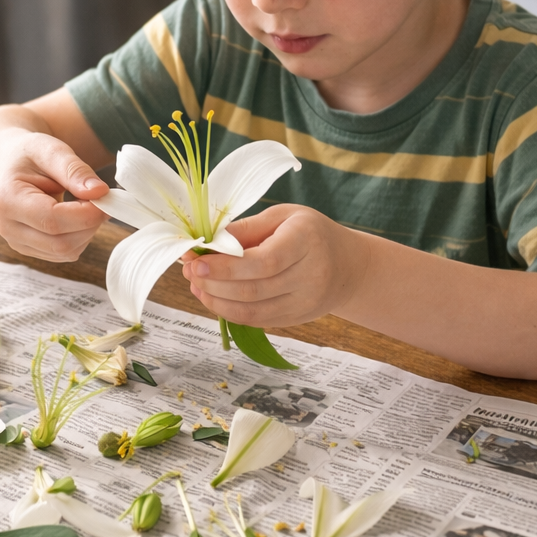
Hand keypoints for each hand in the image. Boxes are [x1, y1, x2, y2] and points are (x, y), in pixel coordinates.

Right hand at [0, 131, 109, 261]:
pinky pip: (66, 253)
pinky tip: (78, 215)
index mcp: (9, 200)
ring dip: (88, 231)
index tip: (106, 197)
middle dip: (90, 223)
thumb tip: (100, 192)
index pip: (53, 220)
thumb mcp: (51, 150)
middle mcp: (9, 228)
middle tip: (101, 200)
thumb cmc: (29, 156)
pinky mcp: (32, 250)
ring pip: (67, 252)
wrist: (9, 166)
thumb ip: (75, 170)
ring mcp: (18, 243)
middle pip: (61, 243)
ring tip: (85, 203)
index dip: (86, 214)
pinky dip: (81, 236)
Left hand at [181, 204, 366, 326]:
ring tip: (195, 285)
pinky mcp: (297, 318)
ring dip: (216, 300)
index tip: (195, 261)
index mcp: (306, 240)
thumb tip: (209, 240)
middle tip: (188, 270)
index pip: (264, 261)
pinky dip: (229, 311)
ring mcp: (305, 302)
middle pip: (253, 288)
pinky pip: (257, 320)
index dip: (226, 265)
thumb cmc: (310, 233)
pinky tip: (212, 297)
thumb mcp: (284, 216)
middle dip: (213, 282)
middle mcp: (310, 275)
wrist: (349, 266)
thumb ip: (247, 228)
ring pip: (252, 309)